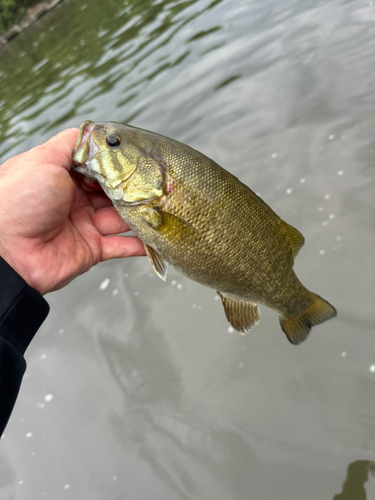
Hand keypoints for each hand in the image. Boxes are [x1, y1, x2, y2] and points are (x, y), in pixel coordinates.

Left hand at [0, 129, 144, 294]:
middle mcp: (74, 200)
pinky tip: (158, 236)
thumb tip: (95, 132)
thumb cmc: (20, 200)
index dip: (117, 164)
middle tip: (159, 184)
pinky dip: (140, 244)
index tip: (139, 160)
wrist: (8, 252)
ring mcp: (84, 225)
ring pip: (121, 218)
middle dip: (134, 189)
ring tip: (165, 206)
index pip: (98, 167)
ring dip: (142, 213)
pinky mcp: (92, 250)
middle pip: (113, 192)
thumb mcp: (44, 159)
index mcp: (62, 177)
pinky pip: (121, 246)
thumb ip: (71, 143)